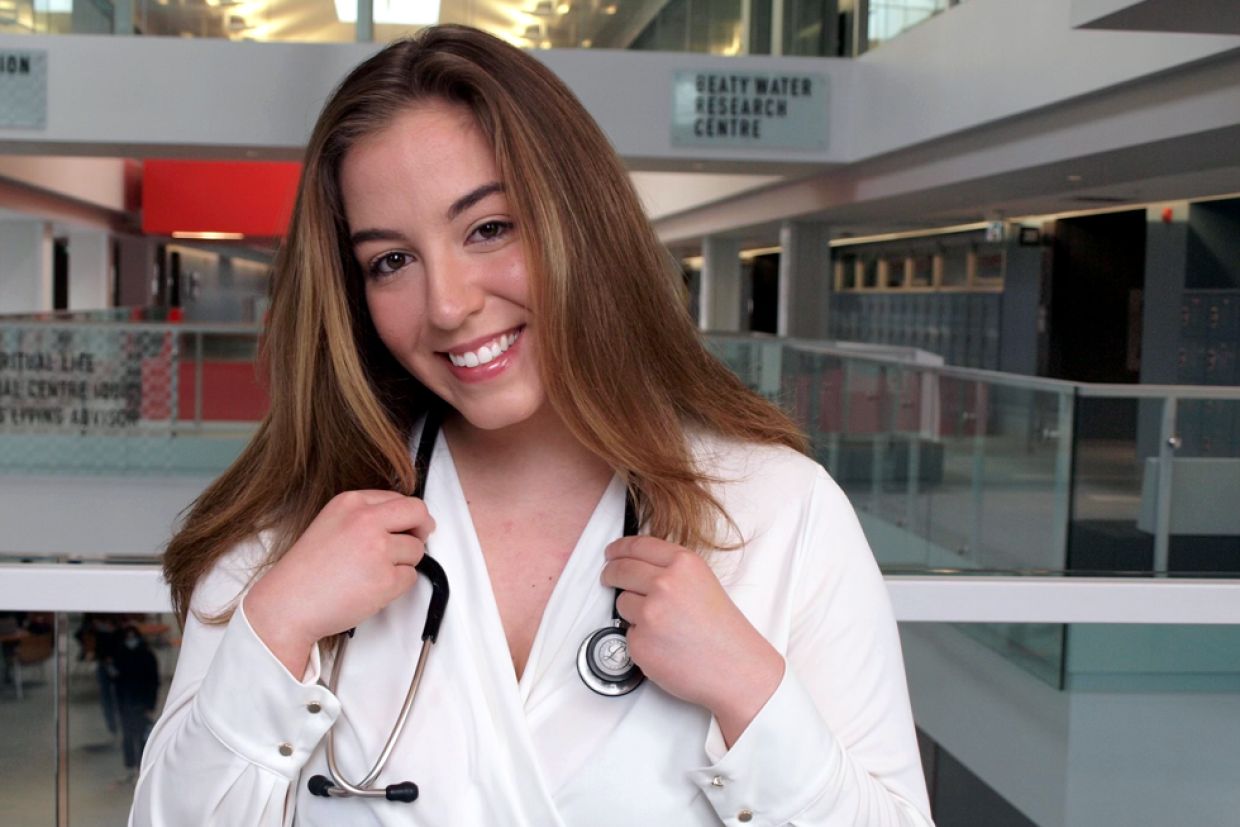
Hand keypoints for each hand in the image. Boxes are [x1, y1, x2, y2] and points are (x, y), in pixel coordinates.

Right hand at [244, 490, 434, 674]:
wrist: (288, 603)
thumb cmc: (306, 572)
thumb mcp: (331, 524)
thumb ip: (365, 516)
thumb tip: (403, 520)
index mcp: (351, 503)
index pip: (400, 498)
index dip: (408, 515)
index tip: (409, 524)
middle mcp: (366, 520)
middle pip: (418, 513)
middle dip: (422, 528)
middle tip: (418, 539)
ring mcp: (378, 549)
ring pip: (416, 550)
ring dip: (403, 562)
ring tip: (372, 572)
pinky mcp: (385, 578)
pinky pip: (410, 578)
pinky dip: (397, 586)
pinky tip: (371, 588)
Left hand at [602, 537, 783, 745]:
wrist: (736, 669)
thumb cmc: (724, 631)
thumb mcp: (702, 582)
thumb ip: (671, 571)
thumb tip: (637, 567)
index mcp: (683, 564)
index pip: (637, 546)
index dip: (619, 548)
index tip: (611, 552)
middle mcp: (664, 584)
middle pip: (620, 570)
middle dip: (611, 573)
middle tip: (609, 578)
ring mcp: (649, 613)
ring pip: (622, 603)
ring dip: (632, 612)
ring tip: (664, 626)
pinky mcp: (639, 642)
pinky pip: (627, 635)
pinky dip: (640, 640)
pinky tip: (664, 646)